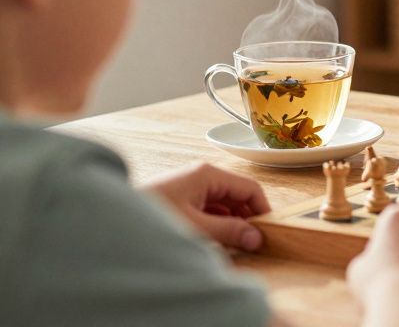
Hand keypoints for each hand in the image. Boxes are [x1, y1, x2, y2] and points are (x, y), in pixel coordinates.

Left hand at [141, 162, 270, 251]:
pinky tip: (213, 239)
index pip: (250, 188)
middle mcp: (201, 176)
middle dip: (245, 218)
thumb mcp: (196, 227)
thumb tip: (256, 237)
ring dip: (230, 223)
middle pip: (237, 195)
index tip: (268, 230)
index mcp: (208, 174)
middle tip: (250, 241)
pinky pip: (209, 208)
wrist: (111, 220)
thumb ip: (229, 232)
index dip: (262, 210)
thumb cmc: (151, 216)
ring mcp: (190, 186)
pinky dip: (216, 223)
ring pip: (223, 203)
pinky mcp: (181, 197)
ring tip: (231, 243)